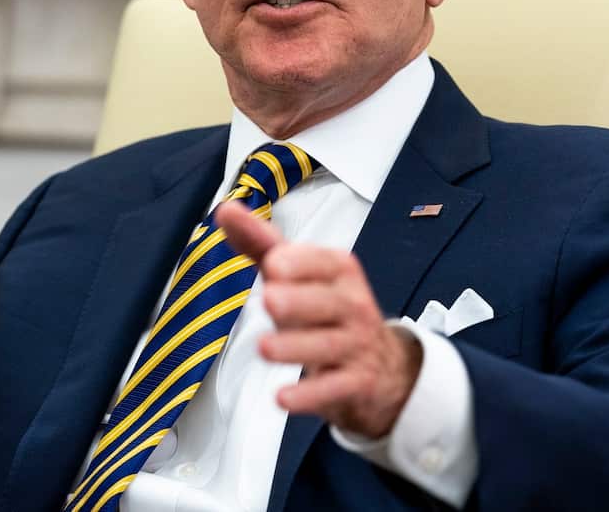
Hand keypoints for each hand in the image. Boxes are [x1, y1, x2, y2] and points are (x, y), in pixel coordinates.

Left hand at [215, 200, 421, 438]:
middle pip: (327, 303)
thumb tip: (226, 209)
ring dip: (296, 347)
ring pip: (327, 346)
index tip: (273, 263)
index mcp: (340, 272)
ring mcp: (356, 346)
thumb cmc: (327, 310)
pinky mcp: (354, 383)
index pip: (324, 263)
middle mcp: (353, 305)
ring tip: (264, 348)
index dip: (300, 264)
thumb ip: (262, 243)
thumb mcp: (300, 274)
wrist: (382, 367)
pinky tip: (283, 397)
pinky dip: (309, 395)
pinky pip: (332, 389)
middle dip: (299, 302)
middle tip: (270, 300)